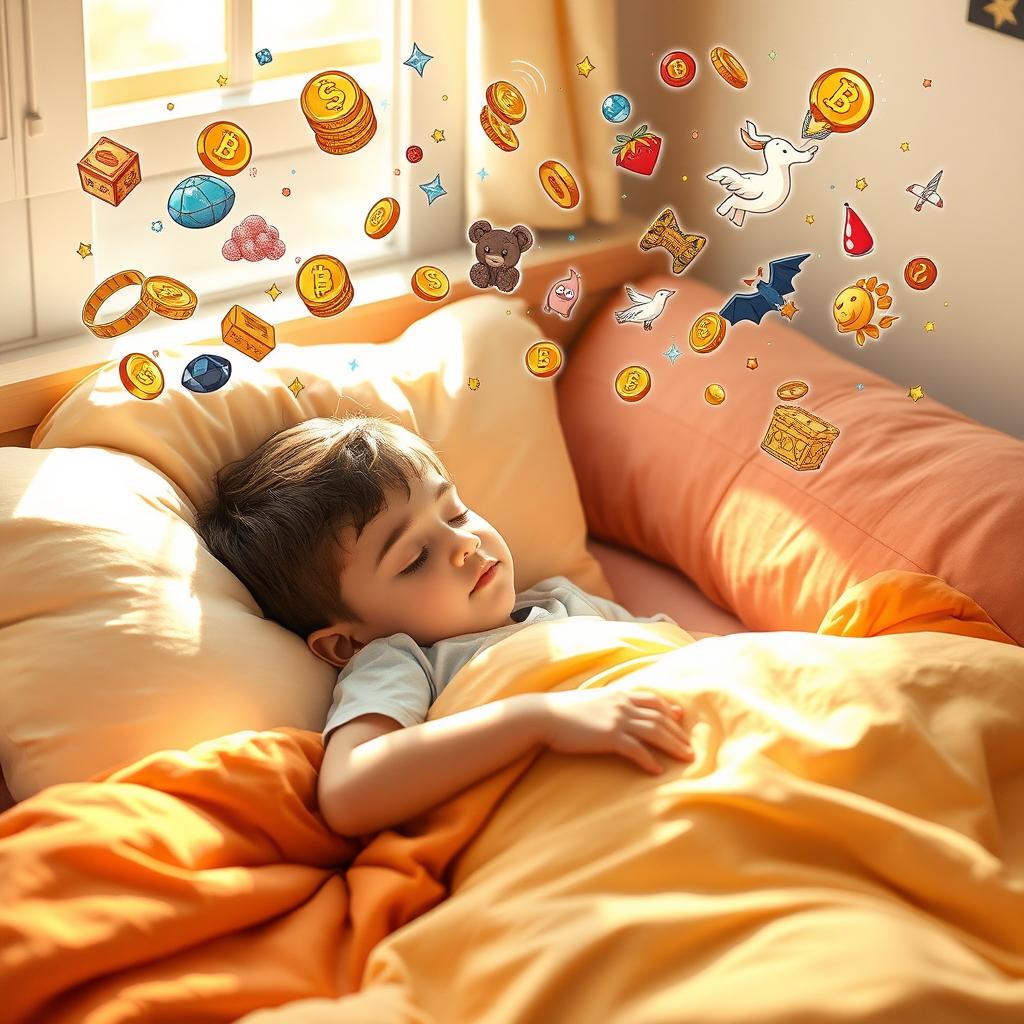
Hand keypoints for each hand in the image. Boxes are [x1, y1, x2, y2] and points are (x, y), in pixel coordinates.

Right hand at [537, 688, 693, 774]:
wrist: (544, 715)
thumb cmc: (563, 711)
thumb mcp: (591, 701)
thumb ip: (607, 703)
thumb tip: (614, 711)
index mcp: (619, 694)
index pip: (653, 700)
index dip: (669, 710)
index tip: (680, 719)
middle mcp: (622, 704)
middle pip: (660, 717)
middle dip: (678, 733)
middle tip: (690, 747)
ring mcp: (617, 719)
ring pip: (655, 732)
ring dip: (674, 745)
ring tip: (686, 758)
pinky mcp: (610, 736)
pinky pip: (637, 750)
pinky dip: (650, 760)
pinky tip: (658, 770)